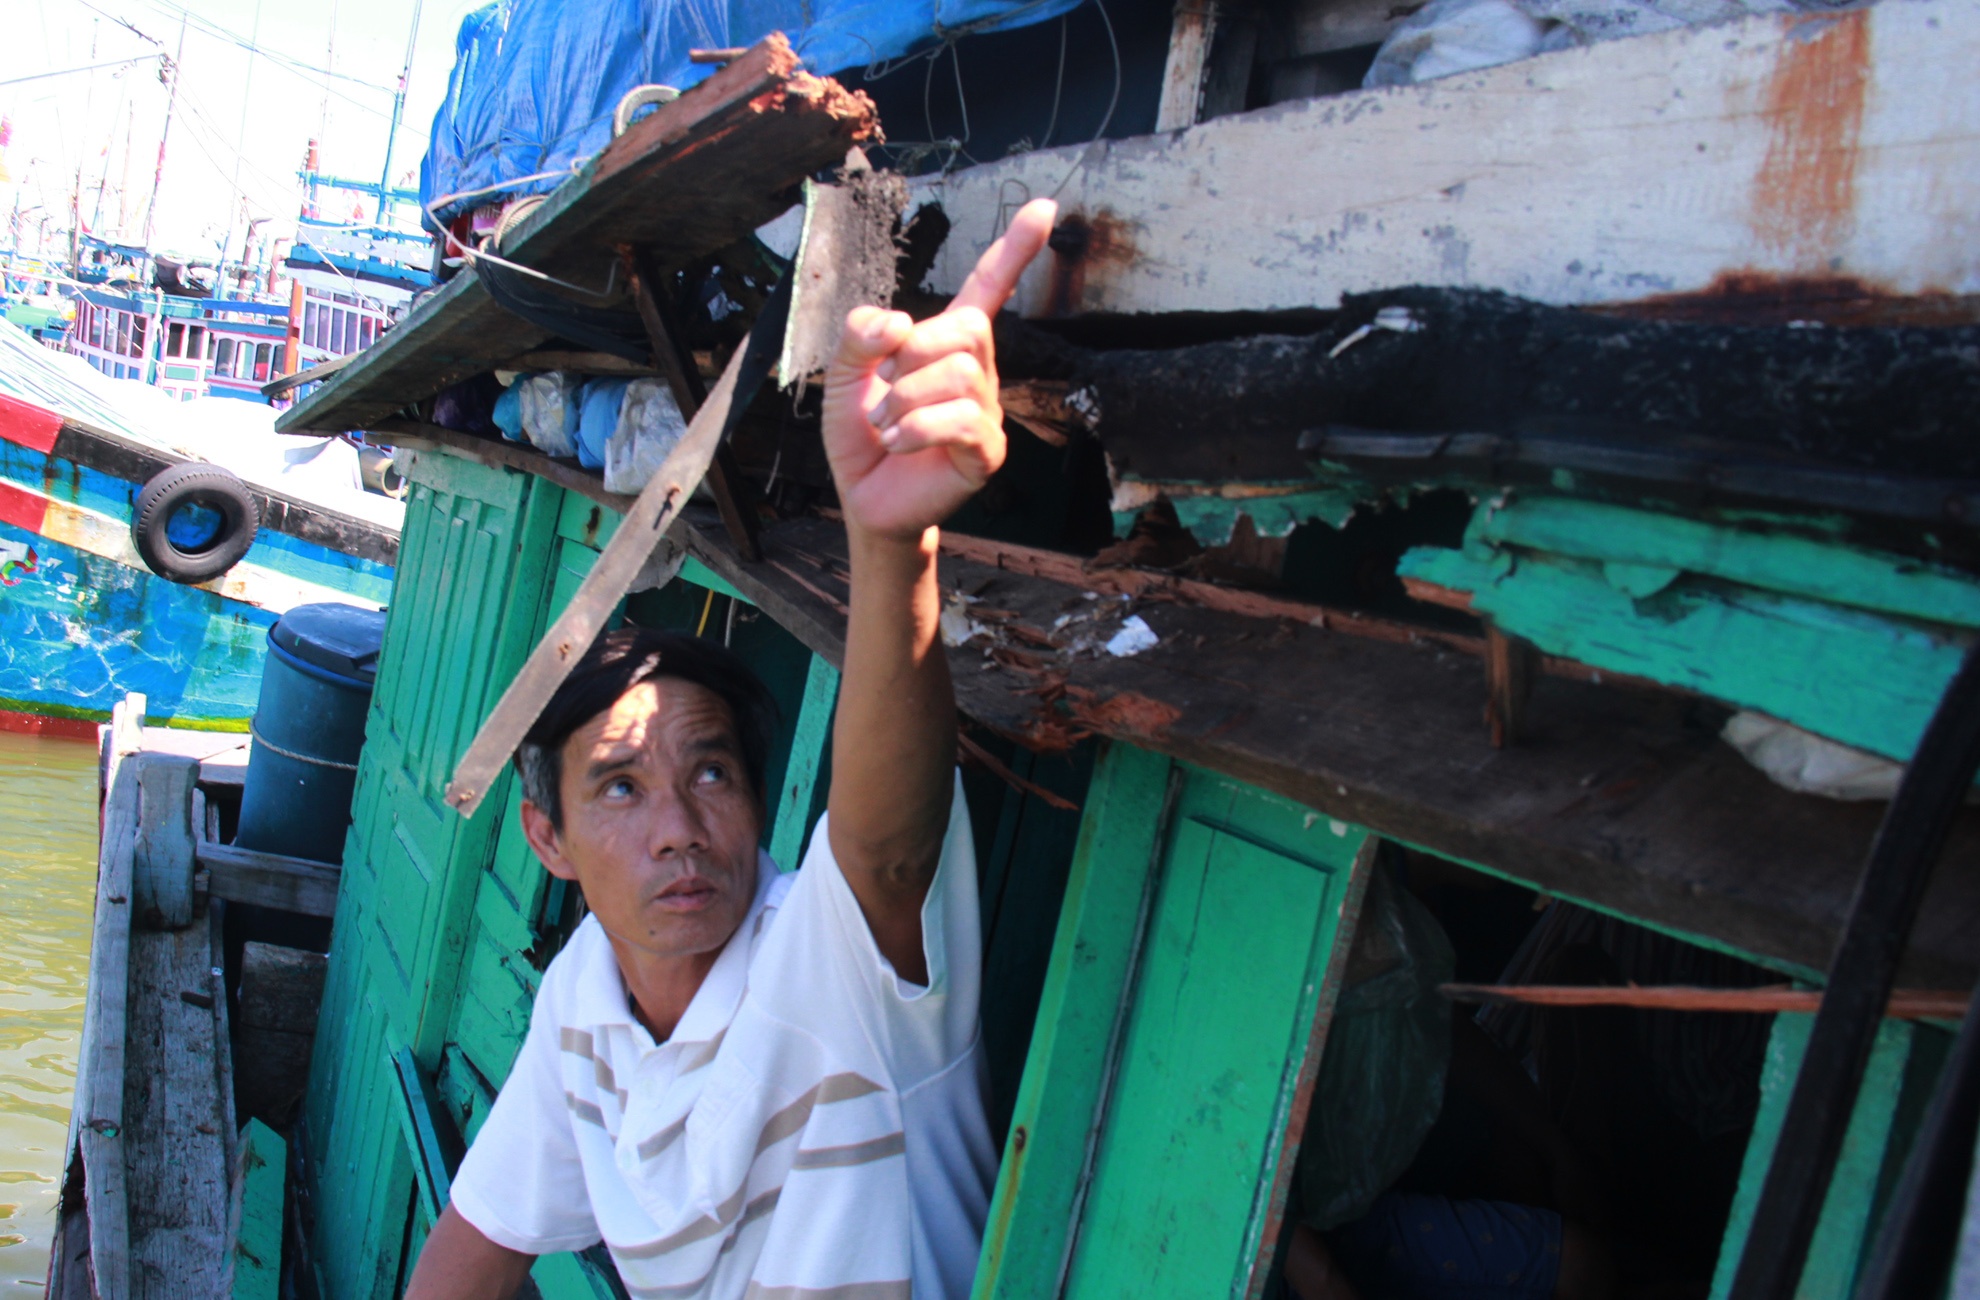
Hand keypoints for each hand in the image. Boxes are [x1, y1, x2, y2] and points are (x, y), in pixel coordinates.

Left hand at [821, 198, 1056, 541]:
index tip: (1046, 209)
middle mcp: (977, 372)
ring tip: (885, 426)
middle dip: (912, 353)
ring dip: (905, 399)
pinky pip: (962, 420)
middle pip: (966, 329)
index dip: (1015, 249)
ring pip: (959, 375)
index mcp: (947, 345)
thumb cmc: (862, 435)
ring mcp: (987, 412)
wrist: (865, 498)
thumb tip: (898, 322)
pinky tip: (896, 441)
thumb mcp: (845, 375)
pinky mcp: (986, 452)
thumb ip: (859, 334)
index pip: (987, 288)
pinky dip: (918, 427)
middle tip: (882, 389)